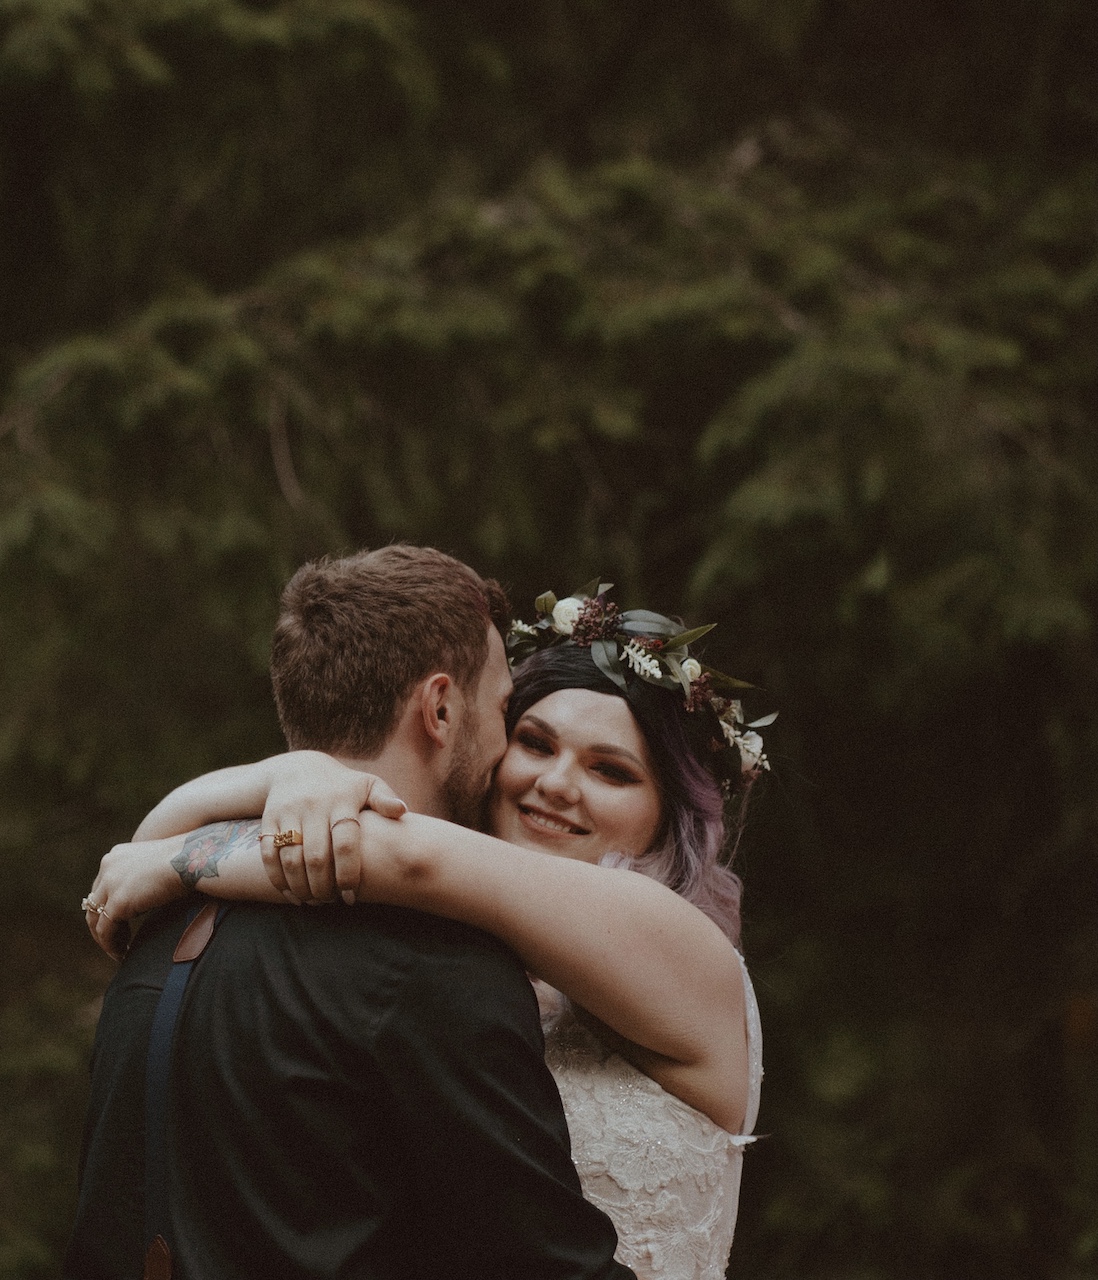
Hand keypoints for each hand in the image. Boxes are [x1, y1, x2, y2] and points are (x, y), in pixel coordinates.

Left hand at [82, 834, 188, 959]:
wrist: (192, 859)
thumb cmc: (186, 859)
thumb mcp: (156, 863)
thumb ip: (144, 875)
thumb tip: (149, 892)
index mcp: (116, 856)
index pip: (102, 886)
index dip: (107, 906)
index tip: (120, 922)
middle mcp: (107, 867)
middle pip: (94, 902)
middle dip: (102, 923)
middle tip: (117, 939)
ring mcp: (110, 884)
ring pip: (95, 919)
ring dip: (105, 938)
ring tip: (119, 950)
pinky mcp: (118, 902)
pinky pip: (105, 931)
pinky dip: (111, 945)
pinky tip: (122, 953)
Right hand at [259, 752, 405, 904]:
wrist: (297, 769)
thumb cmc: (342, 786)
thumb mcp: (367, 785)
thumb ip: (385, 800)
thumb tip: (403, 811)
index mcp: (342, 801)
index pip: (345, 843)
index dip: (347, 874)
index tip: (350, 897)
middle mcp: (313, 806)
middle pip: (317, 857)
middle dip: (323, 887)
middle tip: (330, 902)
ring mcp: (289, 813)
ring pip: (291, 859)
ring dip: (301, 887)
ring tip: (313, 901)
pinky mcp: (269, 819)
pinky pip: (269, 854)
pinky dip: (278, 879)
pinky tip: (292, 894)